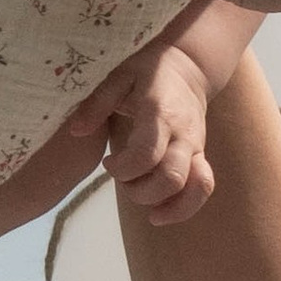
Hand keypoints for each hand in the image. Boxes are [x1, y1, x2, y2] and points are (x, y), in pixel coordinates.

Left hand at [71, 43, 215, 226]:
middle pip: (171, 178)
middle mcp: (183, 134)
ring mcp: (196, 147)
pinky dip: (185, 207)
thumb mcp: (117, 77)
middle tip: (122, 181)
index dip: (123, 169)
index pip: (147, 154)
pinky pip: (203, 187)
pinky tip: (160, 214)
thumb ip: (96, 103)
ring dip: (166, 205)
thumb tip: (76, 131)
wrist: (188, 67)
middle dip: (140, 192)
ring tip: (143, 204)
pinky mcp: (201, 156)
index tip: (108, 163)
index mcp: (159, 114)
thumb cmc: (146, 71)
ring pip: (195, 188)